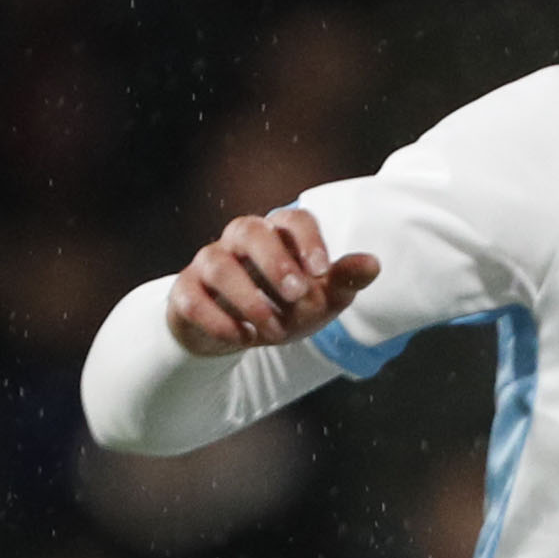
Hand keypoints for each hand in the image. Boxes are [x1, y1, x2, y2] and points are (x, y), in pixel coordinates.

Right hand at [166, 208, 377, 354]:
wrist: (238, 333)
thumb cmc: (284, 306)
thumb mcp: (320, 298)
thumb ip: (344, 280)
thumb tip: (373, 263)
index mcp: (277, 235)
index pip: (292, 219)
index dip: (307, 240)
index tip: (323, 269)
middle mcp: (239, 241)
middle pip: (249, 230)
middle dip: (274, 261)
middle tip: (297, 293)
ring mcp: (208, 263)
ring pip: (218, 264)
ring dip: (250, 300)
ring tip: (274, 332)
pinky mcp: (185, 292)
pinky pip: (192, 299)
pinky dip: (219, 321)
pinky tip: (244, 338)